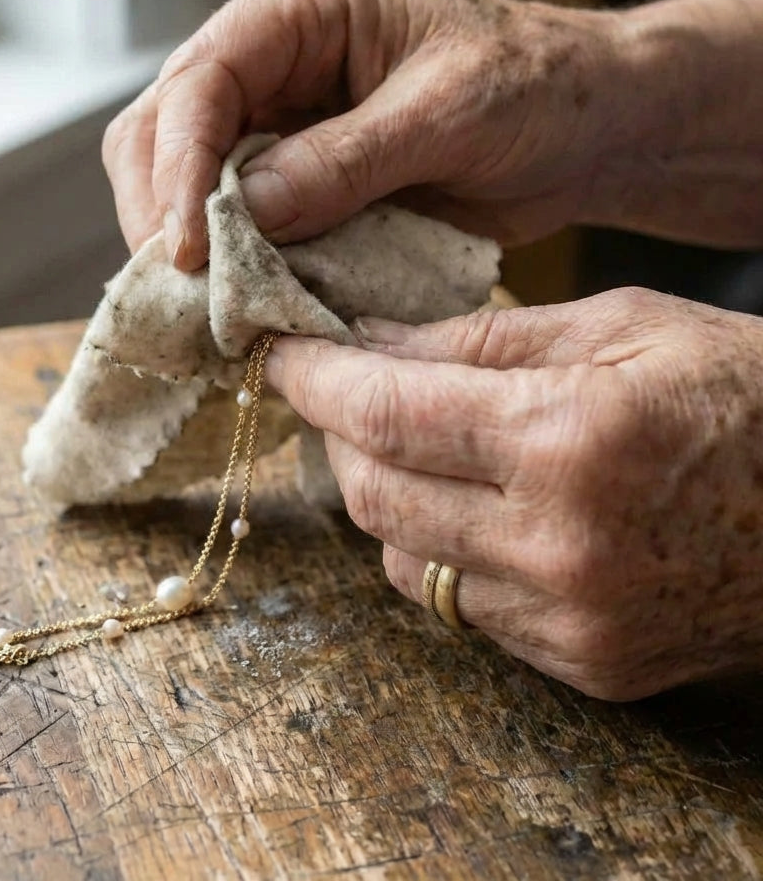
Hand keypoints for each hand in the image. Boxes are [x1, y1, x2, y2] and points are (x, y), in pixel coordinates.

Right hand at [102, 0, 762, 269]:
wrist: (582, 133)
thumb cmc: (535, 89)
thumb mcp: (448, 113)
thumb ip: (345, 161)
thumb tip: (244, 213)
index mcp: (303, 10)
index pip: (202, 79)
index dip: (181, 166)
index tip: (186, 248)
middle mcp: (271, 62)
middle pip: (163, 130)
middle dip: (164, 211)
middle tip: (184, 290)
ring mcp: (276, 126)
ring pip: (182, 183)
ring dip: (187, 247)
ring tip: (204, 308)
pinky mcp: (293, 185)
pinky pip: (233, 227)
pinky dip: (228, 269)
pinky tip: (237, 305)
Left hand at [265, 287, 762, 699]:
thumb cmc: (747, 395)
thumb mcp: (621, 326)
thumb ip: (481, 340)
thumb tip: (370, 341)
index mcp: (571, 439)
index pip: (385, 413)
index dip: (312, 379)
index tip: (276, 351)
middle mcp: (560, 546)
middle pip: (373, 493)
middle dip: (339, 434)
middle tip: (343, 387)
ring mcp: (571, 621)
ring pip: (402, 559)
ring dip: (385, 494)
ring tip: (415, 444)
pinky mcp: (585, 665)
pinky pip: (461, 605)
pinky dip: (440, 550)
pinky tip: (473, 507)